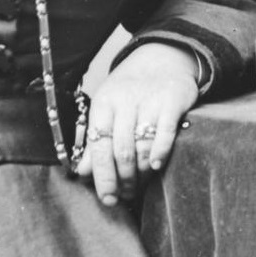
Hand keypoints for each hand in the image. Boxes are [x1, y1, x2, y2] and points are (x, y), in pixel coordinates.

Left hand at [74, 42, 198, 205]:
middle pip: (121, 149)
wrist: (162, 58)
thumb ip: (96, 141)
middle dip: (123, 179)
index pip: (99, 146)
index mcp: (103, 104)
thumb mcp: (108, 109)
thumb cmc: (130, 91)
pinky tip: (156, 166)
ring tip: (140, 185)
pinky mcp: (173, 100)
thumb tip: (82, 172)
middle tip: (127, 195)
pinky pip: (165, 131)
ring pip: (142, 144)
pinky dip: (160, 151)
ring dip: (141, 172)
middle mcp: (125, 101)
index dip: (102, 176)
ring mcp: (149, 100)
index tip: (107, 198)